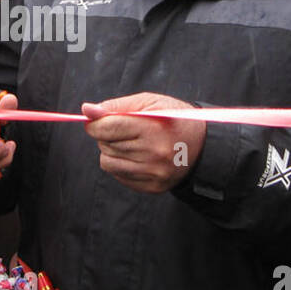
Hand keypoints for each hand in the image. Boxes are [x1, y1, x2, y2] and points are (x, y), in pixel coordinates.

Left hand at [82, 93, 205, 194]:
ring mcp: (153, 173)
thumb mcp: (149, 102)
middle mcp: (153, 154)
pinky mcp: (153, 186)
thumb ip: (116, 106)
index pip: (105, 128)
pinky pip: (119, 176)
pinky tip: (137, 156)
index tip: (97, 119)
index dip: (95, 123)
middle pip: (104, 145)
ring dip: (112, 151)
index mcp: (152, 128)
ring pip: (107, 162)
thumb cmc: (173, 118)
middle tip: (127, 130)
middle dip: (107, 135)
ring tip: (131, 143)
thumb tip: (87, 110)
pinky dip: (121, 164)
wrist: (203, 145)